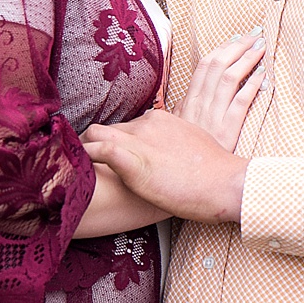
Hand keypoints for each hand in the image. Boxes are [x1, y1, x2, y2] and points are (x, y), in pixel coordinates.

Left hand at [80, 108, 246, 223]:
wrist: (227, 184)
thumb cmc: (213, 172)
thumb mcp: (191, 146)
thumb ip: (172, 144)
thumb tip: (165, 155)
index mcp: (159, 119)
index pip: (124, 125)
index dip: (114, 142)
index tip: (107, 157)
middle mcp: (146, 123)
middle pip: (106, 129)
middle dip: (95, 144)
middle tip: (88, 164)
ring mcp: (139, 140)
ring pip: (95, 134)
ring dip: (85, 148)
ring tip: (77, 166)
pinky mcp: (133, 161)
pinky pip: (98, 149)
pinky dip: (85, 156)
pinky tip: (78, 168)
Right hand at [178, 28, 265, 151]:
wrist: (186, 175)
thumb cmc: (181, 151)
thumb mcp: (176, 126)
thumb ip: (181, 109)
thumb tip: (184, 98)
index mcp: (189, 99)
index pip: (205, 65)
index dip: (222, 48)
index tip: (237, 37)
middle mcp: (201, 103)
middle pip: (219, 65)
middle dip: (238, 46)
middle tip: (255, 35)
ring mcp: (214, 114)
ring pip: (231, 78)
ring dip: (248, 60)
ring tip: (262, 48)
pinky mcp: (228, 128)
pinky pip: (241, 102)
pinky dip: (253, 86)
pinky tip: (264, 77)